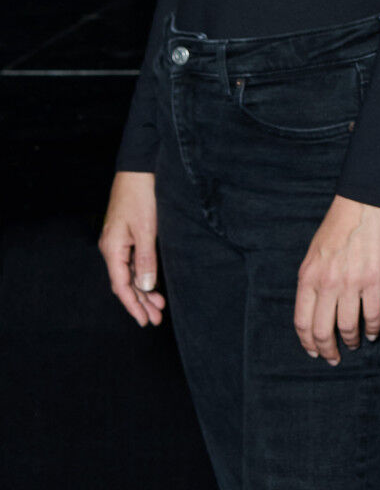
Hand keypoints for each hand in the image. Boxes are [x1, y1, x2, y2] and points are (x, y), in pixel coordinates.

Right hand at [100, 171, 165, 327]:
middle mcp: (111, 249)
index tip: (143, 320)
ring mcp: (118, 242)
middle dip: (140, 302)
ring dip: (143, 291)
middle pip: (124, 283)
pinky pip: (132, 263)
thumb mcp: (146, 229)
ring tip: (158, 307)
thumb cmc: (140, 196)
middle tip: (155, 319)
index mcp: (112, 249)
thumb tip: (144, 287)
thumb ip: (145, 259)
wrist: (138, 169)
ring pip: (129, 274)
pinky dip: (142, 275)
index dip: (133, 305)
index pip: (121, 286)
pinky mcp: (126, 236)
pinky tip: (152, 285)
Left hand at [294, 197, 379, 362]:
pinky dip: (374, 329)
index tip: (314, 352)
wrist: (362, 204)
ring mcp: (351, 283)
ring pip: (348, 327)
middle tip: (334, 358)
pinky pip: (373, 314)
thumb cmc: (337, 227)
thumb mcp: (312, 255)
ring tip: (355, 345)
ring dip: (351, 341)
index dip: (307, 343)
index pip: (302, 322)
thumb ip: (312, 282)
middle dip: (328, 350)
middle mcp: (327, 284)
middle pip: (322, 330)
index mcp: (308, 278)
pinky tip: (373, 333)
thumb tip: (315, 308)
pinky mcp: (375, 280)